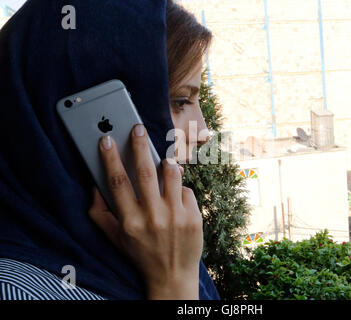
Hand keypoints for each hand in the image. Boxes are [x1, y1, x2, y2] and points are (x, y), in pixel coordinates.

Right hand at [88, 124, 201, 299]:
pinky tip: (175, 197)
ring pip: (171, 175)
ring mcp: (176, 216)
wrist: (172, 276)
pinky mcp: (194, 217)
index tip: (106, 139)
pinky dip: (180, 188)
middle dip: (140, 146)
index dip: (110, 159)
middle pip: (146, 172)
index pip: (118, 182)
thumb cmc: (141, 254)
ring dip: (166, 163)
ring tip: (163, 160)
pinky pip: (187, 190)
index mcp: (130, 221)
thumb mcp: (115, 238)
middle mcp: (153, 216)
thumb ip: (99, 213)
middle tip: (137, 129)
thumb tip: (94, 187)